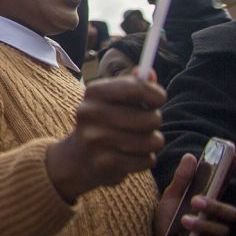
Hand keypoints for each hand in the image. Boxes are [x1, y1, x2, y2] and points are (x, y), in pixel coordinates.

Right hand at [45, 71, 166, 202]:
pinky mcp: (104, 163)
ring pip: (152, 142)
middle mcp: (91, 112)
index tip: (158, 100)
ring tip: (139, 141)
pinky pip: (146, 160)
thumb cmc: (102, 122)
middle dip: (154, 122)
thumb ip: (133, 85)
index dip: (156, 94)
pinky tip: (131, 156)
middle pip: (151, 118)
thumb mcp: (112, 99)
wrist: (77, 157)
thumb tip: (149, 72)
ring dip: (151, 143)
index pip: (137, 88)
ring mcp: (96, 139)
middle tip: (144, 124)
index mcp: (93, 91)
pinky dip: (144, 160)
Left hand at [154, 152, 235, 235]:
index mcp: (209, 199)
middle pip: (230, 211)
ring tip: (185, 219)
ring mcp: (214, 233)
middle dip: (216, 205)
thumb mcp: (172, 196)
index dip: (233, 171)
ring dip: (204, 223)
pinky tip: (185, 226)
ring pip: (223, 228)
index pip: (225, 184)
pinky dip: (200, 233)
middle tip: (196, 199)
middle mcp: (216, 217)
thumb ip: (182, 179)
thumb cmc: (168, 218)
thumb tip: (191, 156)